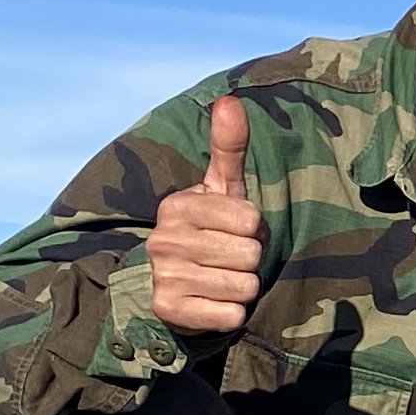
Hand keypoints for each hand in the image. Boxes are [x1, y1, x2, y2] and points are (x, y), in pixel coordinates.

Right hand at [147, 93, 266, 335]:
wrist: (172, 288)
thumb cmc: (209, 232)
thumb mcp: (220, 189)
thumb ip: (228, 148)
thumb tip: (229, 100)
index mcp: (177, 206)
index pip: (250, 219)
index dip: (253, 229)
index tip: (233, 231)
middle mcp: (163, 239)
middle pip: (249, 254)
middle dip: (249, 260)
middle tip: (227, 259)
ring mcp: (162, 276)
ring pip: (243, 285)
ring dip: (242, 287)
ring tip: (221, 279)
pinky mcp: (168, 311)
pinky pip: (231, 314)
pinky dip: (232, 313)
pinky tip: (213, 304)